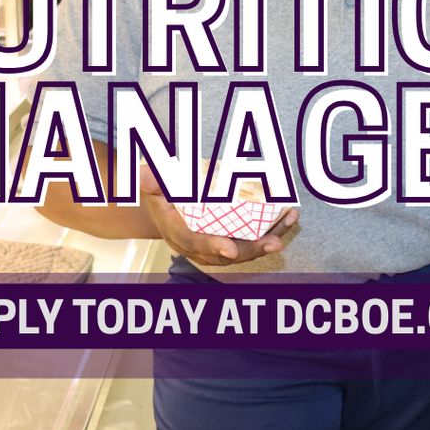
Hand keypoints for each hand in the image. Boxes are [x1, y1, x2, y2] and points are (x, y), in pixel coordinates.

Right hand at [140, 164, 299, 266]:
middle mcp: (199, 245)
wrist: (169, 204)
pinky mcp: (233, 237)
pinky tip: (290, 216)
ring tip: (290, 221)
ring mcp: (218, 243)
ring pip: (246, 248)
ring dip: (270, 237)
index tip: (231, 248)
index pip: (195, 244)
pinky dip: (273, 229)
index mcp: (178, 233)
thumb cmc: (163, 192)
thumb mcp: (154, 182)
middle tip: (274, 241)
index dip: (212, 247)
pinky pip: (254, 238)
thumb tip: (140, 175)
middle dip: (252, 249)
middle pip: (227, 254)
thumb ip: (151, 179)